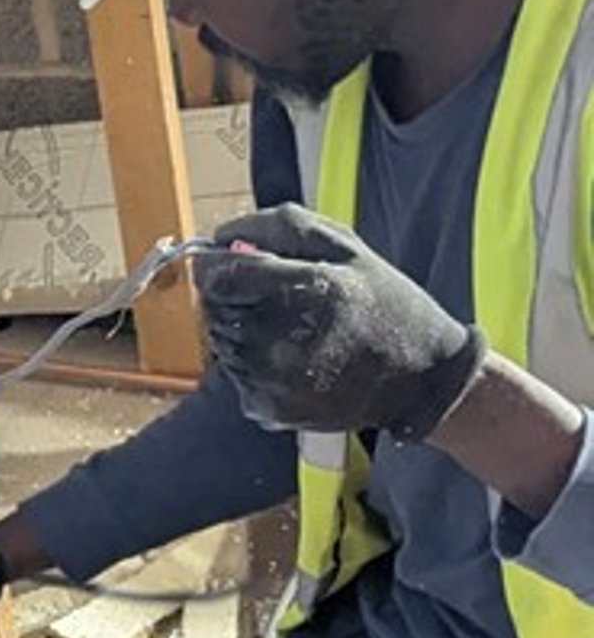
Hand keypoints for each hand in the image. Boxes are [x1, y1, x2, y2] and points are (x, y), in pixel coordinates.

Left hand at [194, 204, 486, 440]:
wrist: (422, 378)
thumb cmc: (383, 303)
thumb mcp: (346, 247)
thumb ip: (279, 228)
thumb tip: (221, 236)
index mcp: (308, 291)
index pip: (222, 278)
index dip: (216, 268)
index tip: (228, 265)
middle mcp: (286, 339)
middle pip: (214, 310)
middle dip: (231, 298)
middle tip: (270, 299)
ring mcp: (276, 380)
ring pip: (223, 344)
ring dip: (241, 332)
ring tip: (290, 331)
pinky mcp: (272, 408)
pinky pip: (237, 376)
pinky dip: (253, 365)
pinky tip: (292, 359)